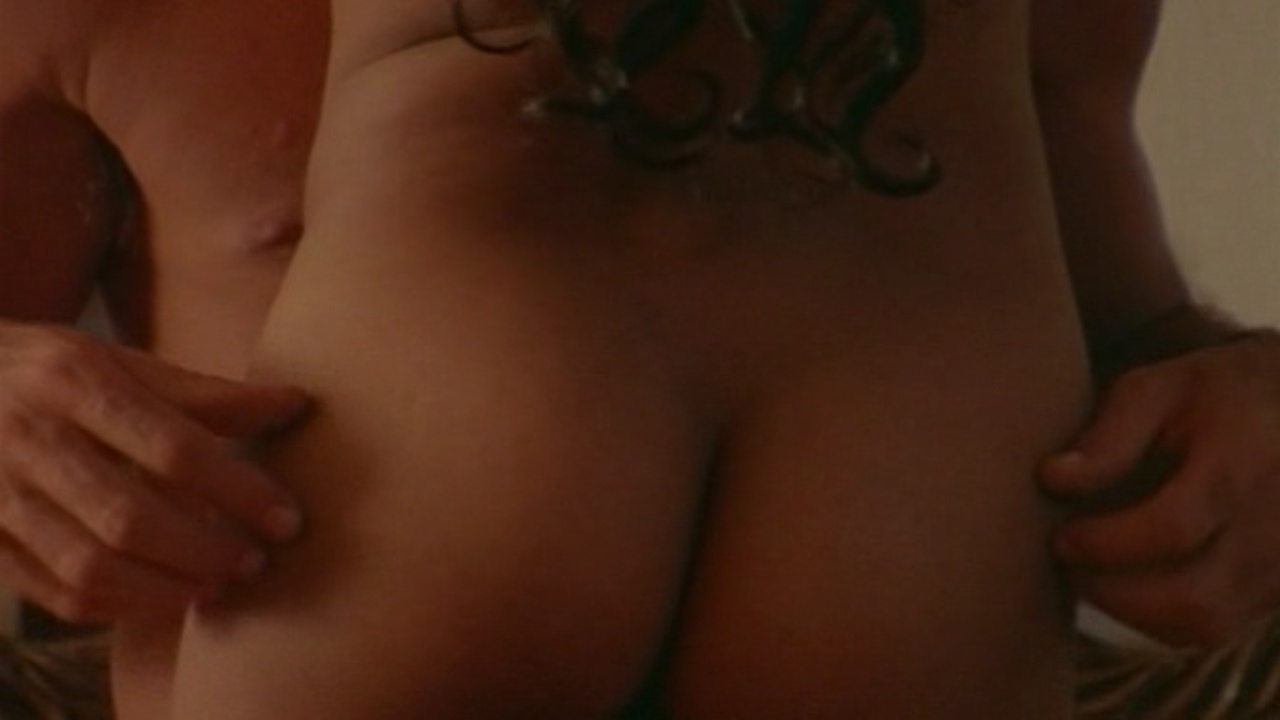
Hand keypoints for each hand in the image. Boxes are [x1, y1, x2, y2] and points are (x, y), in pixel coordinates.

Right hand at [0, 320, 310, 622]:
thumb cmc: (48, 371)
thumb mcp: (118, 360)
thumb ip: (203, 392)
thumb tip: (294, 402)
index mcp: (73, 381)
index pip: (173, 447)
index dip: (238, 490)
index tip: (286, 518)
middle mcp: (28, 437)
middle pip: (129, 516)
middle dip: (204, 549)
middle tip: (254, 560)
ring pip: (88, 565)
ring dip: (165, 587)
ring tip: (216, 585)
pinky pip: (53, 591)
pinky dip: (116, 605)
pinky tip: (162, 597)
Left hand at [1042, 331, 1279, 647]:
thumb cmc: (1215, 394)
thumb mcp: (1159, 388)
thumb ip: (1108, 434)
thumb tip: (1053, 478)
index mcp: (1243, 461)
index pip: (1173, 527)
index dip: (1104, 543)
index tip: (1061, 536)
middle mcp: (1276, 524)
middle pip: (1194, 599)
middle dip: (1113, 593)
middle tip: (1071, 564)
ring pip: (1206, 625)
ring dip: (1135, 613)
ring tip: (1095, 572)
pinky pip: (1219, 629)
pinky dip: (1164, 618)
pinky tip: (1132, 581)